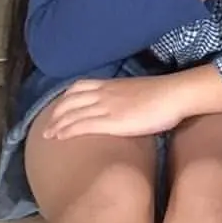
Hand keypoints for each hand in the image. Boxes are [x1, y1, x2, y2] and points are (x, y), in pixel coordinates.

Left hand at [43, 75, 191, 139]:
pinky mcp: (112, 121)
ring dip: (57, 123)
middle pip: (71, 100)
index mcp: (112, 85)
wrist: (174, 95)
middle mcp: (105, 93)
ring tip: (48, 135)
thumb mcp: (140, 92)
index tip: (58, 108)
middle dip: (56, 113)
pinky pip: (83, 125)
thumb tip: (127, 107)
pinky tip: (60, 137)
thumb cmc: (164, 95)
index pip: (80, 87)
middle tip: (47, 125)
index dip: (65, 98)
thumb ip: (128, 98)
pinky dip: (68, 130)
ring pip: (73, 113)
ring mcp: (107, 106)